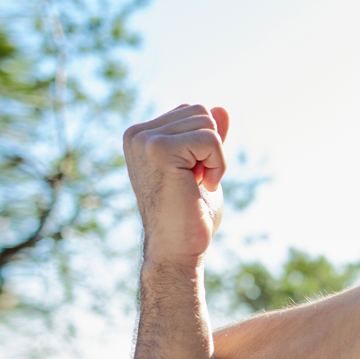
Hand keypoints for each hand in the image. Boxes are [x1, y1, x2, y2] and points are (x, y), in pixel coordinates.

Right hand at [122, 104, 229, 264]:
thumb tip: (222, 108)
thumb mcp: (203, 167)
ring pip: (207, 123)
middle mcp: (137, 134)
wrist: (177, 249)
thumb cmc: (190, 214)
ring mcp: (145, 140)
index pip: (193, 112)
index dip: (206, 144)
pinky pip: (210, 139)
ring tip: (197, 184)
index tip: (193, 175)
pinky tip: (203, 186)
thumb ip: (208, 138)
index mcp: (142, 136)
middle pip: (201, 112)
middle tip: (196, 181)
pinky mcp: (159, 149)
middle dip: (212, 148)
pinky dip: (218, 164)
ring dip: (215, 157)